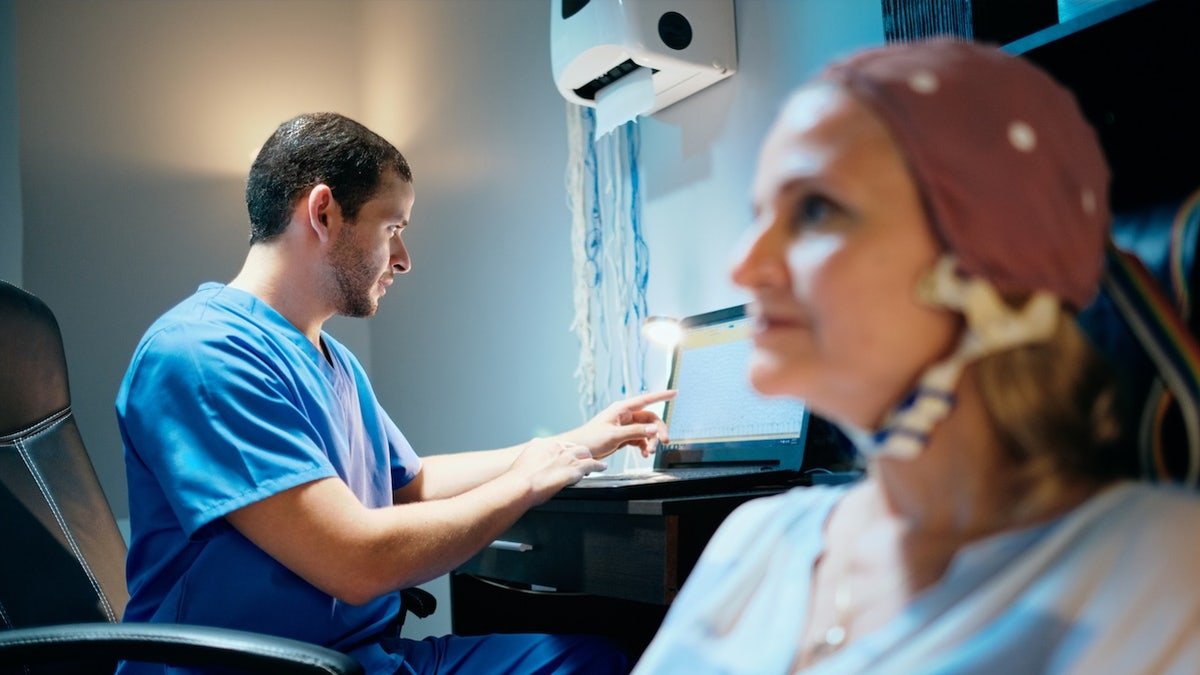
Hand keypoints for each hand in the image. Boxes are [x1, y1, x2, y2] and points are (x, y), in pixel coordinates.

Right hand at [508, 437, 605, 501]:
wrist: (521, 485)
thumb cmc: (518, 481)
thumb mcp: (521, 464)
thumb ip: (529, 462)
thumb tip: (529, 470)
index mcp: (540, 444)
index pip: (557, 445)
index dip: (563, 451)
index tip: (563, 456)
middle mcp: (555, 447)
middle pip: (573, 446)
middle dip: (577, 453)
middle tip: (579, 460)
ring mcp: (566, 457)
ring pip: (584, 453)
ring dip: (589, 458)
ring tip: (594, 463)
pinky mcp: (575, 468)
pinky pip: (592, 464)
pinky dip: (598, 465)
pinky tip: (602, 467)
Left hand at [557, 390, 676, 459]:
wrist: (578, 450)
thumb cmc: (591, 438)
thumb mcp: (614, 435)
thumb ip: (635, 431)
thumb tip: (653, 429)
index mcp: (622, 409)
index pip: (646, 399)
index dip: (661, 396)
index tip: (674, 393)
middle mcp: (625, 416)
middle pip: (650, 419)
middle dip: (658, 430)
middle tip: (664, 442)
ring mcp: (625, 426)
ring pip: (646, 431)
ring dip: (651, 441)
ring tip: (649, 452)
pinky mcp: (624, 437)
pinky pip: (640, 439)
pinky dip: (644, 446)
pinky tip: (644, 454)